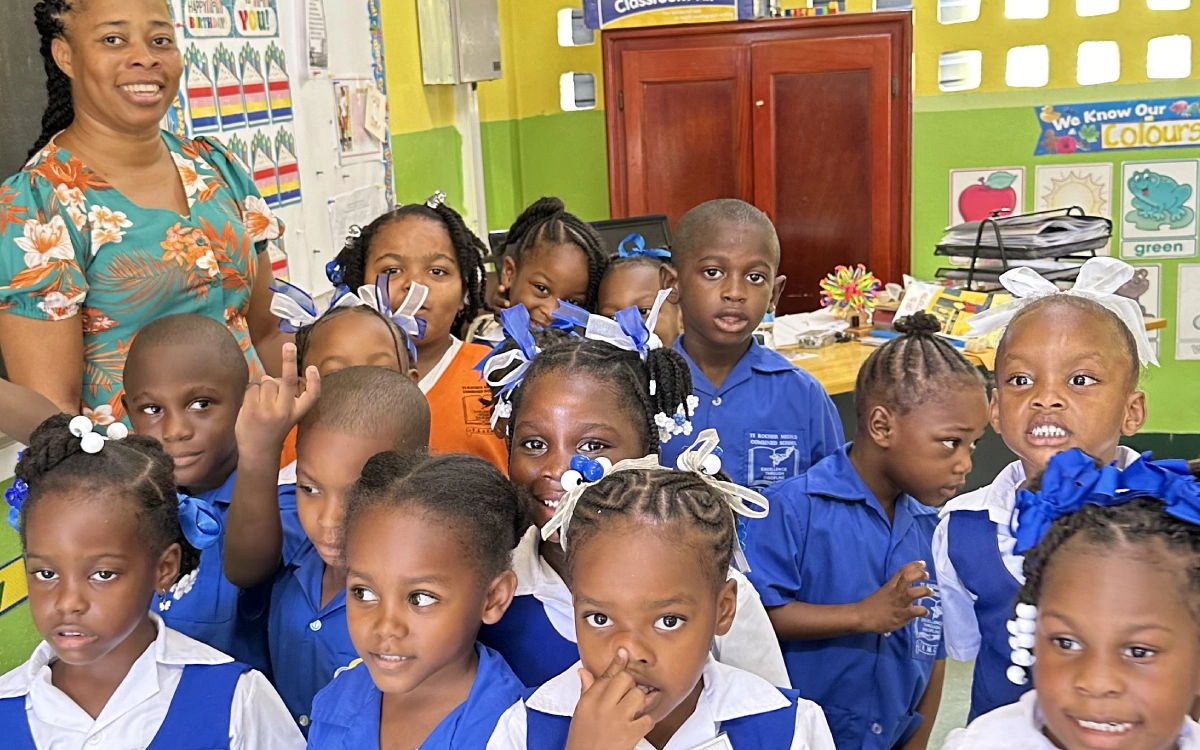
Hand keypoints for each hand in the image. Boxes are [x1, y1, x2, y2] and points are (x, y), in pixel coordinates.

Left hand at [235, 344, 319, 462]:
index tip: (312, 368)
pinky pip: (252, 387)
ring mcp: (267, 410)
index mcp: (297, 412)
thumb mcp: (289, 416)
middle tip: (288, 345)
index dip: (314, 381)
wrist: (259, 451)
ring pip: (266, 382)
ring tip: (263, 403)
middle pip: (287, 381)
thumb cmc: (275, 429)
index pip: (311, 395)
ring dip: (263, 387)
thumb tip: (269, 376)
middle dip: (288, 360)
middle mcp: (284, 411)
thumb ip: (284, 395)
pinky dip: (251, 391)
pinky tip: (253, 404)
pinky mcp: (251, 410)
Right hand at [564, 649, 654, 749]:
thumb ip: (586, 691)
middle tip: (628, 693)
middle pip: (625, 679)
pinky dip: (646, 721)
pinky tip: (638, 724)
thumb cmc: (582, 741)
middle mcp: (603, 707)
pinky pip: (648, 718)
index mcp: (589, 700)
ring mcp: (618, 720)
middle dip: (629, 684)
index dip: (618, 663)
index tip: (624, 654)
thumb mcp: (579, 713)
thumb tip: (584, 672)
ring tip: (633, 709)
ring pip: (638, 695)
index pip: (606, 675)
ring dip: (639, 701)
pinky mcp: (630, 734)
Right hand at [857, 560, 932, 634]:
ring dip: (924, 591)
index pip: (902, 571)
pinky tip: (925, 612)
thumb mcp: (882, 593)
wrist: (863, 617)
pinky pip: (916, 611)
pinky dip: (923, 611)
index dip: (914, 566)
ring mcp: (899, 603)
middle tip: (926, 575)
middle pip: (908, 578)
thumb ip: (893, 592)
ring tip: (930, 592)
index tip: (922, 563)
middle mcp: (896, 592)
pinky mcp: (902, 614)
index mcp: (890, 585)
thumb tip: (903, 595)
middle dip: (919, 574)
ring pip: (914, 592)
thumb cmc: (871, 606)